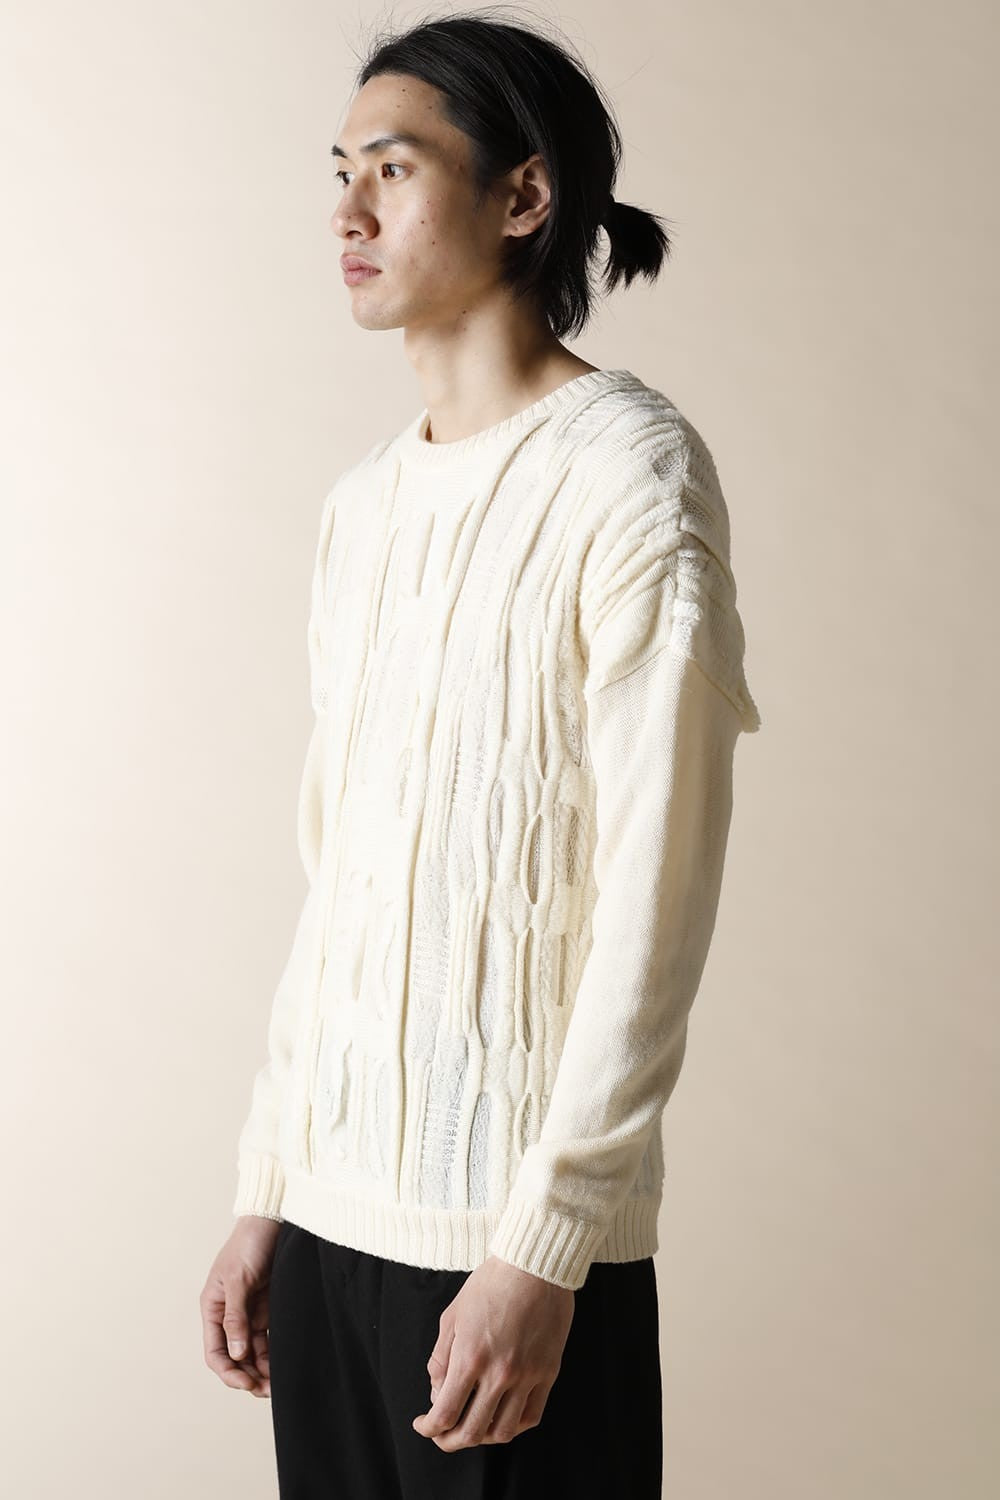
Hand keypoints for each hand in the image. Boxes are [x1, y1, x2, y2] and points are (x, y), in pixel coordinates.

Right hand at [200, 1215, 281, 1397]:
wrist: (273, 1220)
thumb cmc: (249, 1244)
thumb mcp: (238, 1280)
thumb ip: (236, 1317)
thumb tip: (237, 1354)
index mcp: (213, 1308)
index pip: (216, 1352)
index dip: (229, 1372)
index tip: (248, 1383)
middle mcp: (229, 1315)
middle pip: (235, 1357)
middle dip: (249, 1376)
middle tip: (270, 1390)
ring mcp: (249, 1313)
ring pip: (253, 1352)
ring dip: (264, 1369)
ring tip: (280, 1384)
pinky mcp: (268, 1309)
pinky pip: (269, 1339)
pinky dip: (275, 1354)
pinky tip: (286, 1365)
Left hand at [411, 1253, 574, 1450]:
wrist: (534, 1265)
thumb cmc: (490, 1284)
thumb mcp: (453, 1316)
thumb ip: (441, 1358)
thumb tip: (438, 1391)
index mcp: (471, 1357)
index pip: (445, 1414)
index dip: (429, 1428)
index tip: (423, 1425)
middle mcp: (500, 1373)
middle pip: (472, 1431)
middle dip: (450, 1441)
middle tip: (442, 1435)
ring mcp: (527, 1375)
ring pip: (503, 1431)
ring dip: (482, 1438)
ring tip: (472, 1429)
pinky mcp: (548, 1372)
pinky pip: (531, 1416)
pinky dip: (514, 1427)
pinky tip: (502, 1419)